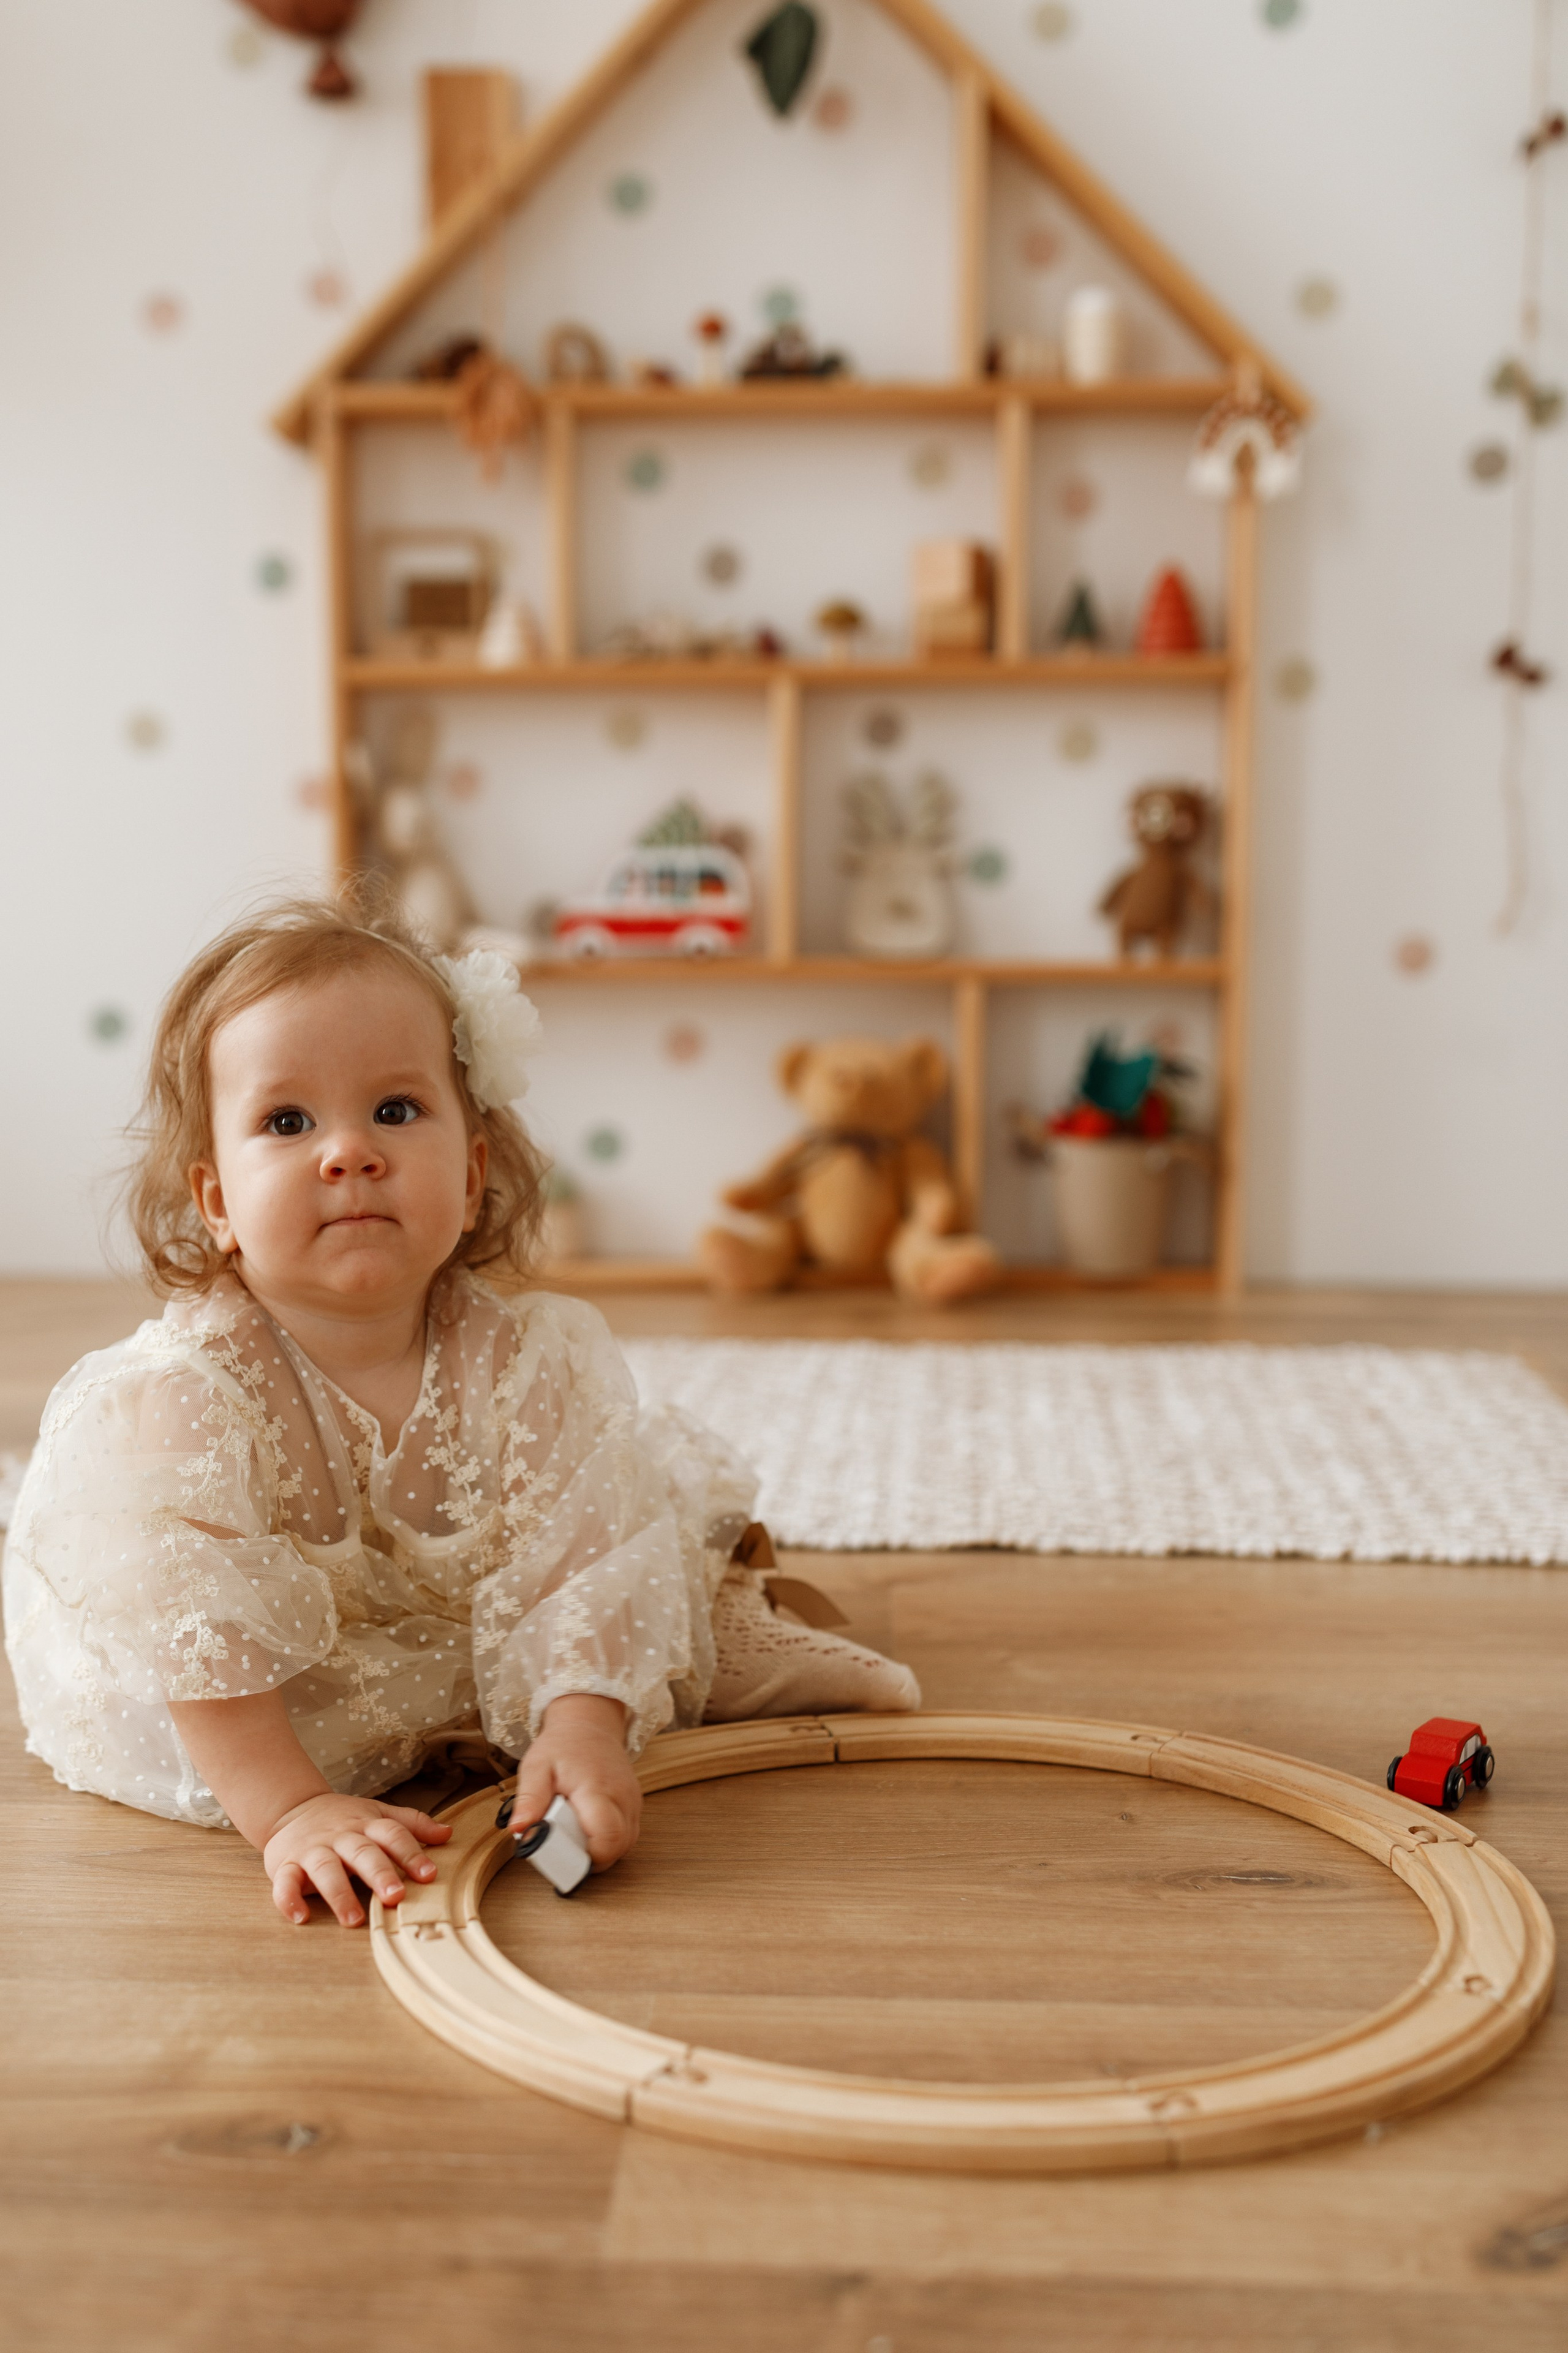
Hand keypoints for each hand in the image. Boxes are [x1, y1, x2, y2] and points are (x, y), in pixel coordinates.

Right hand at [262, 1794, 452, 1927]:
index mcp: (366, 1824)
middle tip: (396, 1896)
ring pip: (325, 1868)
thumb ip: (412, 1824)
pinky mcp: (285, 1865)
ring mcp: (312, 1850)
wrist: (293, 1809)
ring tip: (354, 1919)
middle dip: (379, 1873)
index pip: (392, 1835)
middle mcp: (341, 1836)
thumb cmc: (345, 1819)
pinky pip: (284, 1882)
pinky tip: (300, 1916)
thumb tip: (448, 1833)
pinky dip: (288, 1899)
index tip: (429, 1874)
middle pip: (361, 1852)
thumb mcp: (379, 1815)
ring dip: (339, 1893)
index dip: (411, 1853)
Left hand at [510, 1694, 640, 1871]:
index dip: (587, 1858)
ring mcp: (632, 1801)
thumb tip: (519, 1830)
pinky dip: (609, 1842)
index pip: (607, 1837)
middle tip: (564, 1846)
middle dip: (590, 1859)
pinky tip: (588, 1831)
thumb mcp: (536, 1766)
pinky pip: (628, 1835)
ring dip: (601, 1851)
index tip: (563, 1857)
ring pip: (625, 1845)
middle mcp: (622, 1797)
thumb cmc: (562, 1746)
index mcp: (597, 1789)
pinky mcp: (634, 1805)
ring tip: (574, 1836)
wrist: (589, 1724)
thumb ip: (530, 1799)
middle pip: (618, 1847)